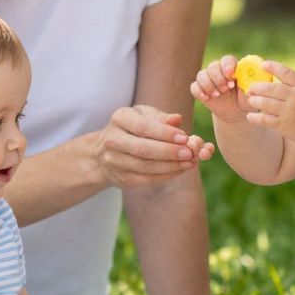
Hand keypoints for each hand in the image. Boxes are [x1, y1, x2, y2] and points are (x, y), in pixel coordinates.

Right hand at [94, 105, 214, 188]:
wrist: (105, 152)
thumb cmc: (133, 128)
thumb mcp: (144, 115)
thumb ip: (161, 117)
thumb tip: (177, 119)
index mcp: (120, 119)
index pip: (143, 127)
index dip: (165, 134)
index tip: (185, 137)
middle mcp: (112, 140)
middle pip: (143, 149)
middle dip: (169, 152)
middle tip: (190, 153)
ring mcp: (114, 161)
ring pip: (146, 167)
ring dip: (171, 166)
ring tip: (189, 162)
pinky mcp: (121, 178)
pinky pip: (146, 179)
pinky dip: (166, 175)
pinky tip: (180, 170)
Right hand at [190, 57, 250, 123]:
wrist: (237, 112)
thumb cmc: (246, 98)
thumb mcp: (252, 92)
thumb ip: (252, 83)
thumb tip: (252, 75)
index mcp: (232, 67)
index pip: (226, 60)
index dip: (227, 66)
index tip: (231, 76)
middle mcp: (218, 70)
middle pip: (212, 66)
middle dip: (218, 78)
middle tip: (226, 89)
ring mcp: (208, 79)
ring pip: (201, 75)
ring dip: (209, 85)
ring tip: (217, 95)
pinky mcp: (200, 89)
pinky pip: (194, 86)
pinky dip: (199, 91)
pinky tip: (206, 98)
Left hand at [244, 62, 294, 143]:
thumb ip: (292, 84)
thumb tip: (270, 76)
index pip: (285, 73)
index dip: (272, 67)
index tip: (263, 65)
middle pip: (272, 88)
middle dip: (257, 87)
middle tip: (250, 88)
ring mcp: (289, 111)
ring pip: (265, 103)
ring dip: (254, 101)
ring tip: (251, 100)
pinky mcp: (283, 125)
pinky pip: (265, 119)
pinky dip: (255, 117)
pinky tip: (250, 116)